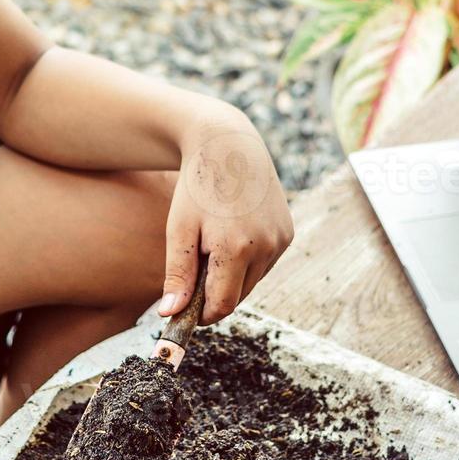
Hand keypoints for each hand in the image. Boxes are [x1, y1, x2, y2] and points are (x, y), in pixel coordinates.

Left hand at [159, 109, 294, 323]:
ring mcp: (280, 240)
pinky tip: (234, 233)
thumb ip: (178, 275)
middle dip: (216, 292)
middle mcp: (265, 247)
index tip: (187, 310)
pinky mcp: (288, 233)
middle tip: (197, 265)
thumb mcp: (180, 230)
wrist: (228, 145)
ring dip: (232, 276)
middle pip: (239, 296)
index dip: (203, 313)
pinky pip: (265, 263)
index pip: (222, 305)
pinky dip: (248, 260)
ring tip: (215, 242)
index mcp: (235, 249)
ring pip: (253, 281)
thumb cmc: (198, 188)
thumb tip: (170, 314)